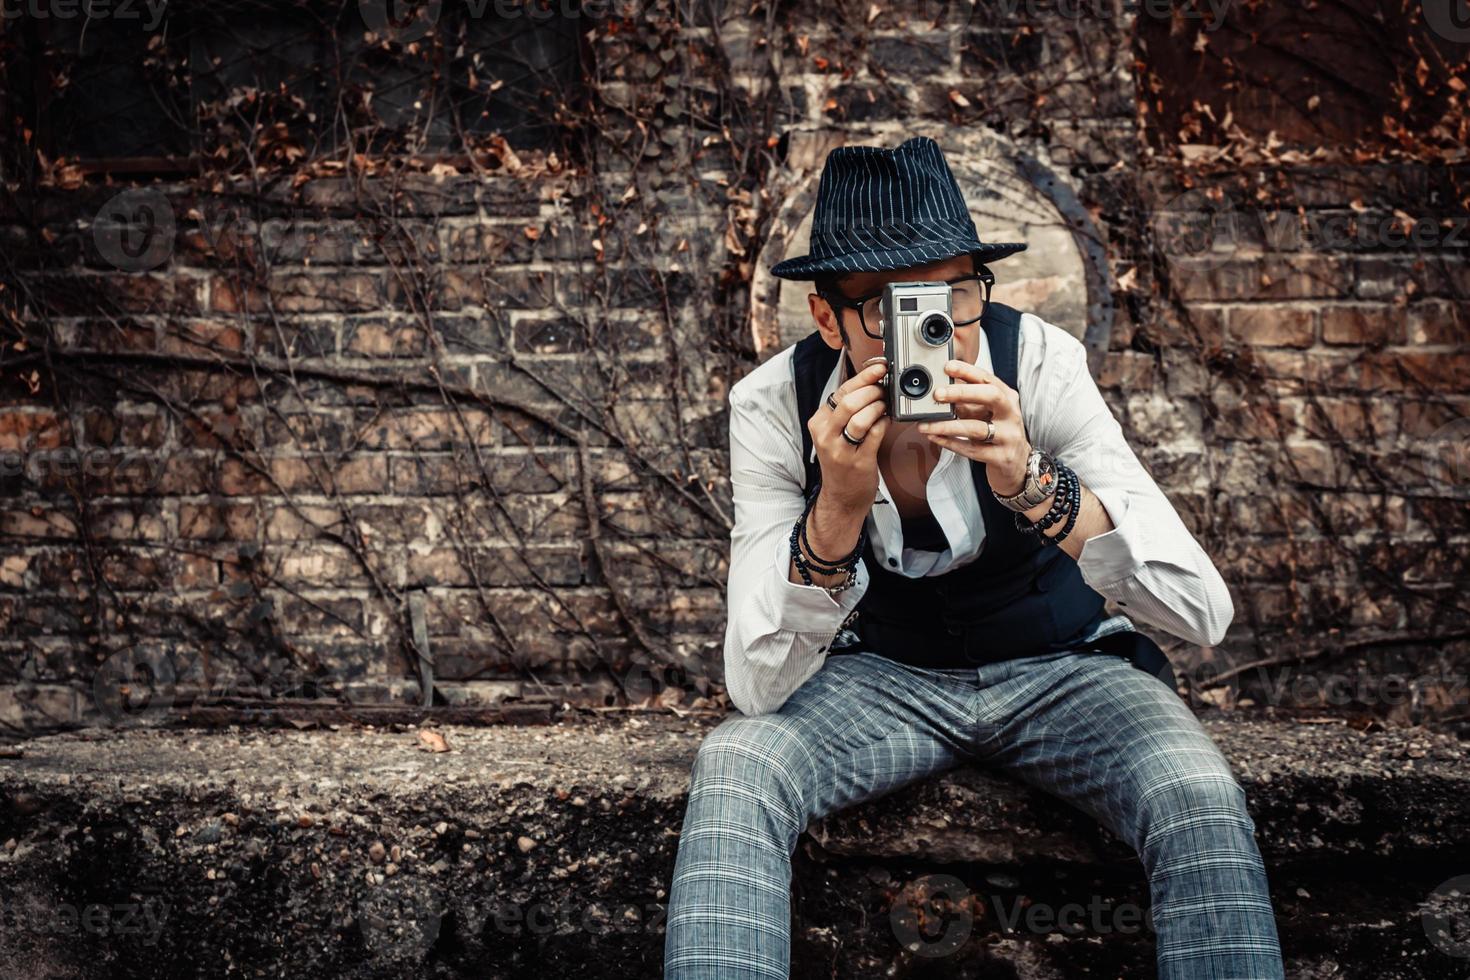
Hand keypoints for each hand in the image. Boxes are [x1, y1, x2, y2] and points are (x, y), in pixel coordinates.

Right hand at [807, 359, 889, 514]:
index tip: (880, 368)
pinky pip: (874, 434)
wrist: (842, 496)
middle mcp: (825, 435)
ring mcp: (840, 449)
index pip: (841, 391)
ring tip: (886, 405)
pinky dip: (885, 423)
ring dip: (879, 406)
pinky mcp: (857, 461)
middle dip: (873, 390)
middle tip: (886, 388)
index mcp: (819, 422)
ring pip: (861, 417)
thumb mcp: (835, 432)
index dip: (864, 377)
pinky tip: (888, 420)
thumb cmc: (843, 459)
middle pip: (850, 402)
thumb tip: (872, 380)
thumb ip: (848, 409)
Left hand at [917, 359, 1030, 496]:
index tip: (948, 367)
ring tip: (925, 425)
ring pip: (976, 428)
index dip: (968, 371)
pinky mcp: (1000, 457)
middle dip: (962, 393)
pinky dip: (951, 443)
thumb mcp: (986, 414)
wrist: (1018, 465)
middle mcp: (1011, 414)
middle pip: (990, 396)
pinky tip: (935, 438)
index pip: (988, 379)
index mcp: (1007, 398)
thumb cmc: (998, 433)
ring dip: (947, 426)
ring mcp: (1008, 436)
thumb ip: (967, 403)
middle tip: (938, 394)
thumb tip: (939, 391)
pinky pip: (972, 450)